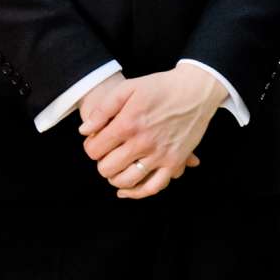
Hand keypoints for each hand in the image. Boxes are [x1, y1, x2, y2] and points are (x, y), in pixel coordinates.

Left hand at [78, 62, 226, 197]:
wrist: (195, 90)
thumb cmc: (160, 87)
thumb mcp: (128, 88)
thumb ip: (103, 110)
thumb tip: (84, 131)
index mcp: (128, 124)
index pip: (95, 149)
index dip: (90, 147)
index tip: (95, 142)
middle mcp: (143, 143)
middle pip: (107, 168)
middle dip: (101, 162)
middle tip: (106, 154)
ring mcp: (160, 155)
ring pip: (127, 181)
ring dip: (115, 177)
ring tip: (115, 168)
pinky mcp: (174, 162)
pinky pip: (153, 187)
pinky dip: (137, 192)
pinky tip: (126, 190)